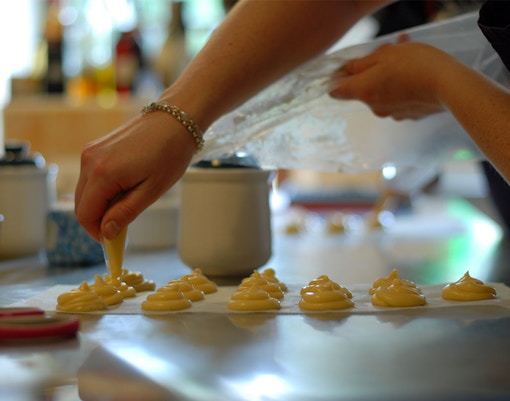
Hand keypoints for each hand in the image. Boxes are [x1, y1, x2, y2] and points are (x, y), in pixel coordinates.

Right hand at [75, 112, 195, 241]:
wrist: (175, 120)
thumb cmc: (169, 154)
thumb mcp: (152, 191)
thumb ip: (125, 213)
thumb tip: (105, 233)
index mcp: (102, 173)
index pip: (85, 215)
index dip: (97, 233)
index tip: (114, 242)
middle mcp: (89, 161)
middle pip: (81, 204)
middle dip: (98, 221)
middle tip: (122, 229)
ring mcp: (90, 152)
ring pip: (85, 192)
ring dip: (100, 205)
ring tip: (128, 206)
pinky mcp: (95, 147)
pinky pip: (91, 177)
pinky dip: (102, 190)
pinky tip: (125, 190)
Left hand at [329, 40, 450, 119]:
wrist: (449, 85)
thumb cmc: (416, 65)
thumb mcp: (384, 55)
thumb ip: (360, 64)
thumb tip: (344, 71)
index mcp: (363, 91)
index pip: (335, 91)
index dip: (337, 78)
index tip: (345, 67)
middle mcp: (373, 107)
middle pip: (362, 89)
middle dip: (370, 71)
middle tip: (387, 52)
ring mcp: (391, 114)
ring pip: (382, 92)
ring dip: (388, 77)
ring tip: (407, 58)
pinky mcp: (407, 115)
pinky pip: (398, 99)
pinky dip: (401, 87)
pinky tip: (416, 74)